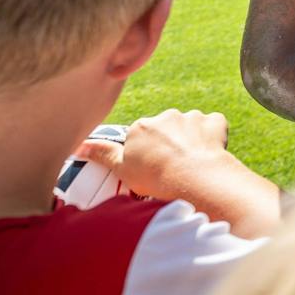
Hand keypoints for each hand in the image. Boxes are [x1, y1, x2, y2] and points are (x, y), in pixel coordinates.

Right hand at [79, 109, 234, 202]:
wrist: (192, 178)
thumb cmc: (153, 178)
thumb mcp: (121, 169)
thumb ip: (102, 153)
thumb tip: (80, 145)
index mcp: (140, 126)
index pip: (142, 135)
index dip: (148, 152)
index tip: (152, 167)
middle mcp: (165, 115)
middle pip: (167, 129)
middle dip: (170, 144)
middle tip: (173, 167)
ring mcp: (191, 116)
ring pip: (190, 127)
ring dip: (192, 140)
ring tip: (191, 164)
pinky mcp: (214, 121)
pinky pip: (214, 125)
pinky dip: (214, 136)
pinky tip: (210, 152)